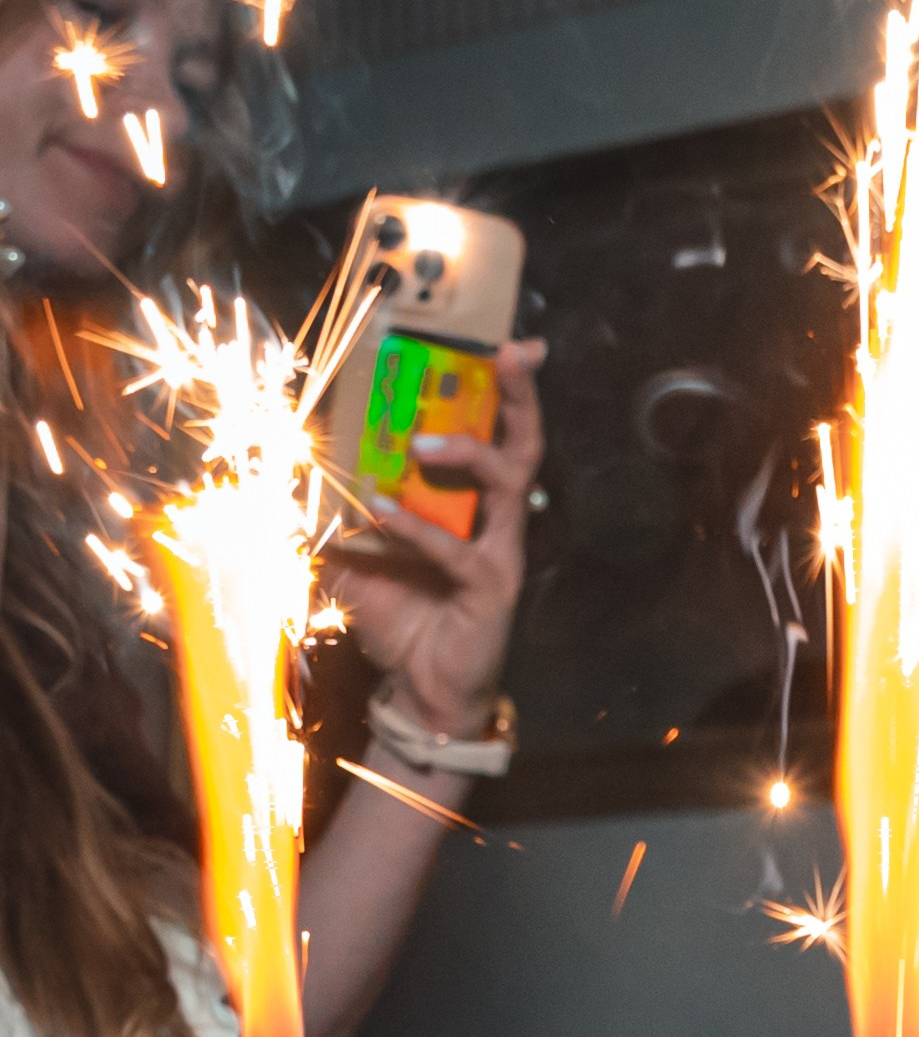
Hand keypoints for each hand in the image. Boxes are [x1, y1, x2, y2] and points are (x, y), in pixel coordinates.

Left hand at [333, 337, 547, 742]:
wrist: (420, 693)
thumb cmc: (401, 623)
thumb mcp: (352, 559)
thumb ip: (325, 519)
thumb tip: (277, 480)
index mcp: (470, 505)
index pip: (494, 434)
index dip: (503, 390)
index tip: (506, 343)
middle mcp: (493, 521)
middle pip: (523, 444)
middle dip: (519, 395)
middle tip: (512, 354)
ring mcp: (498, 553)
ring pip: (509, 482)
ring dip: (466, 450)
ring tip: (419, 441)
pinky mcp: (490, 589)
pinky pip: (459, 550)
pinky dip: (417, 527)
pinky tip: (381, 510)